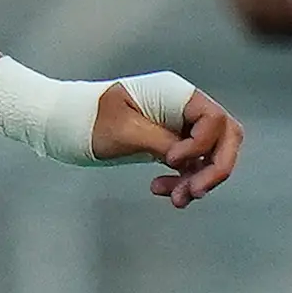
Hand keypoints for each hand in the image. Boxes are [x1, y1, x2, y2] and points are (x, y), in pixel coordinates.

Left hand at [94, 82, 241, 207]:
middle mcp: (183, 107)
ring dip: (199, 180)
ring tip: (174, 199)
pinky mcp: (170, 144)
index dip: (201, 144)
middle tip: (196, 192)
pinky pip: (191, 165)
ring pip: (211, 155)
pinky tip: (162, 190)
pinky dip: (184, 181)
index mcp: (175, 94)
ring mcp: (179, 125)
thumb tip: (188, 160)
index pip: (214, 119)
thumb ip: (162, 141)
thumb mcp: (126, 132)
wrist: (66, 125)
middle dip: (216, 167)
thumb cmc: (90, 120)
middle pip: (226, 136)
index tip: (172, 160)